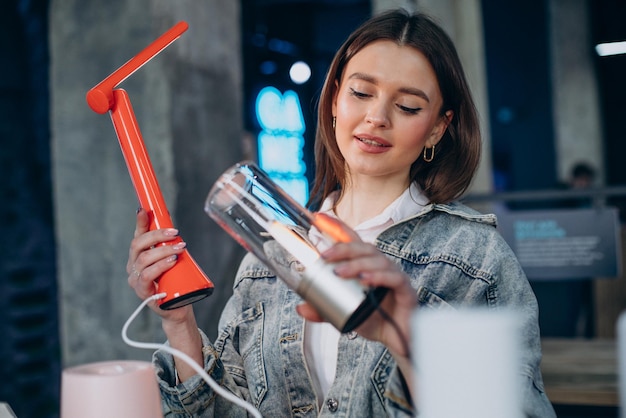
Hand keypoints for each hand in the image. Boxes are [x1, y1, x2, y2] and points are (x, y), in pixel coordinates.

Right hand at [126, 208, 192, 323]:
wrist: (178, 306)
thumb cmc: (174, 281)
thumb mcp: (172, 258)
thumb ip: (169, 244)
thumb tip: (171, 223)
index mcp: (138, 256)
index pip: (138, 235)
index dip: (140, 222)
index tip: (144, 210)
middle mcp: (133, 266)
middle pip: (138, 244)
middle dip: (157, 235)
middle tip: (175, 233)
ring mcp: (135, 280)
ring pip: (144, 259)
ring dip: (163, 250)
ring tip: (179, 248)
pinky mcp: (142, 292)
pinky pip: (146, 276)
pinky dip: (159, 266)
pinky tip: (171, 261)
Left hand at [296, 214, 416, 357]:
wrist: (398, 341)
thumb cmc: (375, 320)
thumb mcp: (345, 314)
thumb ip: (324, 310)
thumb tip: (301, 308)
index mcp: (366, 266)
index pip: (352, 241)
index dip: (337, 227)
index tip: (318, 217)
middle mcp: (381, 266)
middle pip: (363, 247)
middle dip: (343, 247)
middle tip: (325, 255)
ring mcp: (394, 276)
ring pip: (376, 260)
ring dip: (356, 264)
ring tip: (339, 272)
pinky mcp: (405, 289)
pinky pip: (394, 278)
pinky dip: (378, 277)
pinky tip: (365, 280)